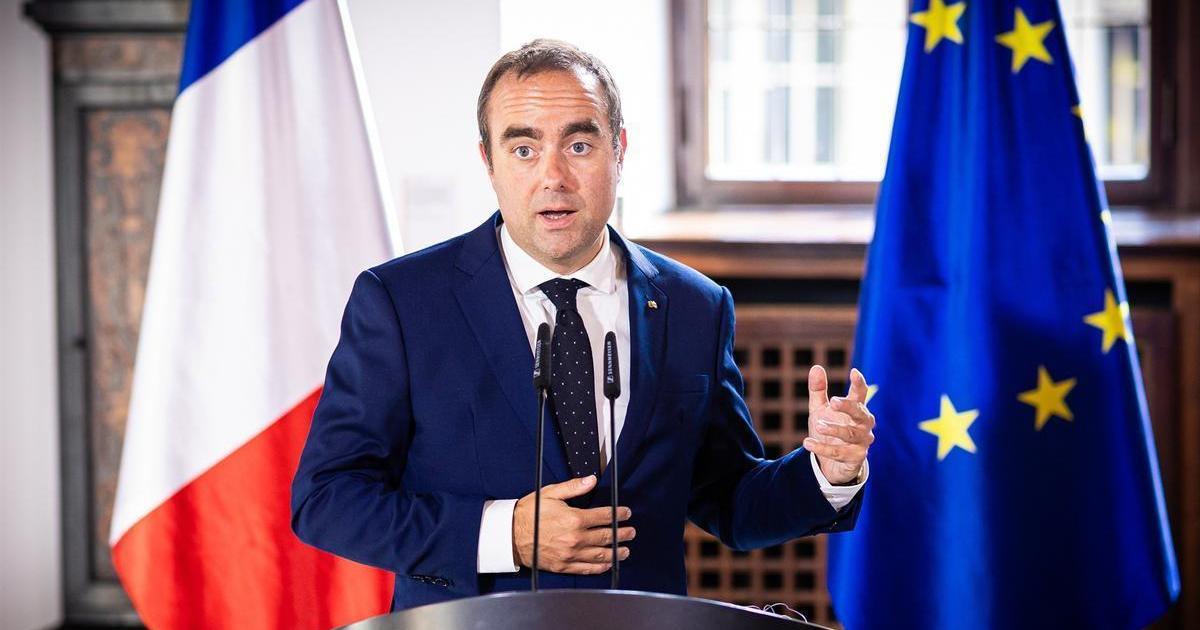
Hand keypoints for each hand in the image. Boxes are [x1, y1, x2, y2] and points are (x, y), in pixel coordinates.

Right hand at [512, 475, 635, 573]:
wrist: (510, 535)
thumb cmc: (529, 513)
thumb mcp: (550, 493)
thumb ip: (573, 487)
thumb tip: (591, 480)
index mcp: (574, 519)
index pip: (604, 516)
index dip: (618, 514)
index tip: (626, 513)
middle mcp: (575, 538)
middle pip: (606, 536)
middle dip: (621, 534)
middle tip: (631, 532)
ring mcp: (570, 554)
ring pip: (600, 554)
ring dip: (616, 552)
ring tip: (625, 550)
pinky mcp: (564, 565)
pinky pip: (587, 568)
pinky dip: (600, 567)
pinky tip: (608, 564)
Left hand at [803, 365, 874, 484]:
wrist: (830, 463)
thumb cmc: (828, 430)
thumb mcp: (820, 409)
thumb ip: (818, 390)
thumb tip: (816, 367)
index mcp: (856, 409)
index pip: (861, 394)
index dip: (859, 383)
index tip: (854, 372)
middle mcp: (863, 424)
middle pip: (860, 413)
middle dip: (848, 407)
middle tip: (833, 401)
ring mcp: (862, 442)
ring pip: (850, 434)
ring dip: (834, 429)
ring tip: (818, 425)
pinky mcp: (855, 458)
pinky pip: (840, 453)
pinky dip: (823, 448)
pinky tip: (807, 443)